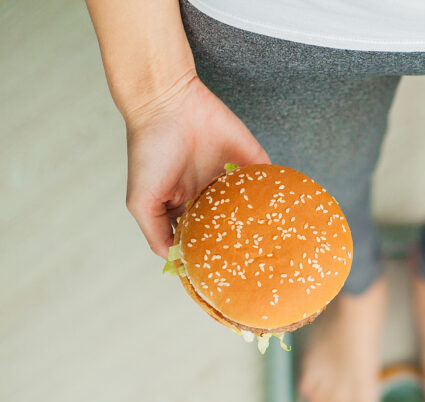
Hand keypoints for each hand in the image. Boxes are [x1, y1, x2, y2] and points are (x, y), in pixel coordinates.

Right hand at [124, 73, 269, 257]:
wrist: (168, 102)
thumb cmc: (149, 150)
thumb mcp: (142, 201)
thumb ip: (156, 233)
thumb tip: (173, 261)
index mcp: (186, 208)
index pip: (203, 240)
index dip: (212, 256)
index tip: (224, 276)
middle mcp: (212, 197)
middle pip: (233, 229)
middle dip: (243, 245)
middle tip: (256, 267)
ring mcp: (233, 180)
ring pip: (255, 210)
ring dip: (264, 225)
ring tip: (274, 246)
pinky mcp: (252, 161)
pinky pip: (271, 183)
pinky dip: (277, 197)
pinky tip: (283, 215)